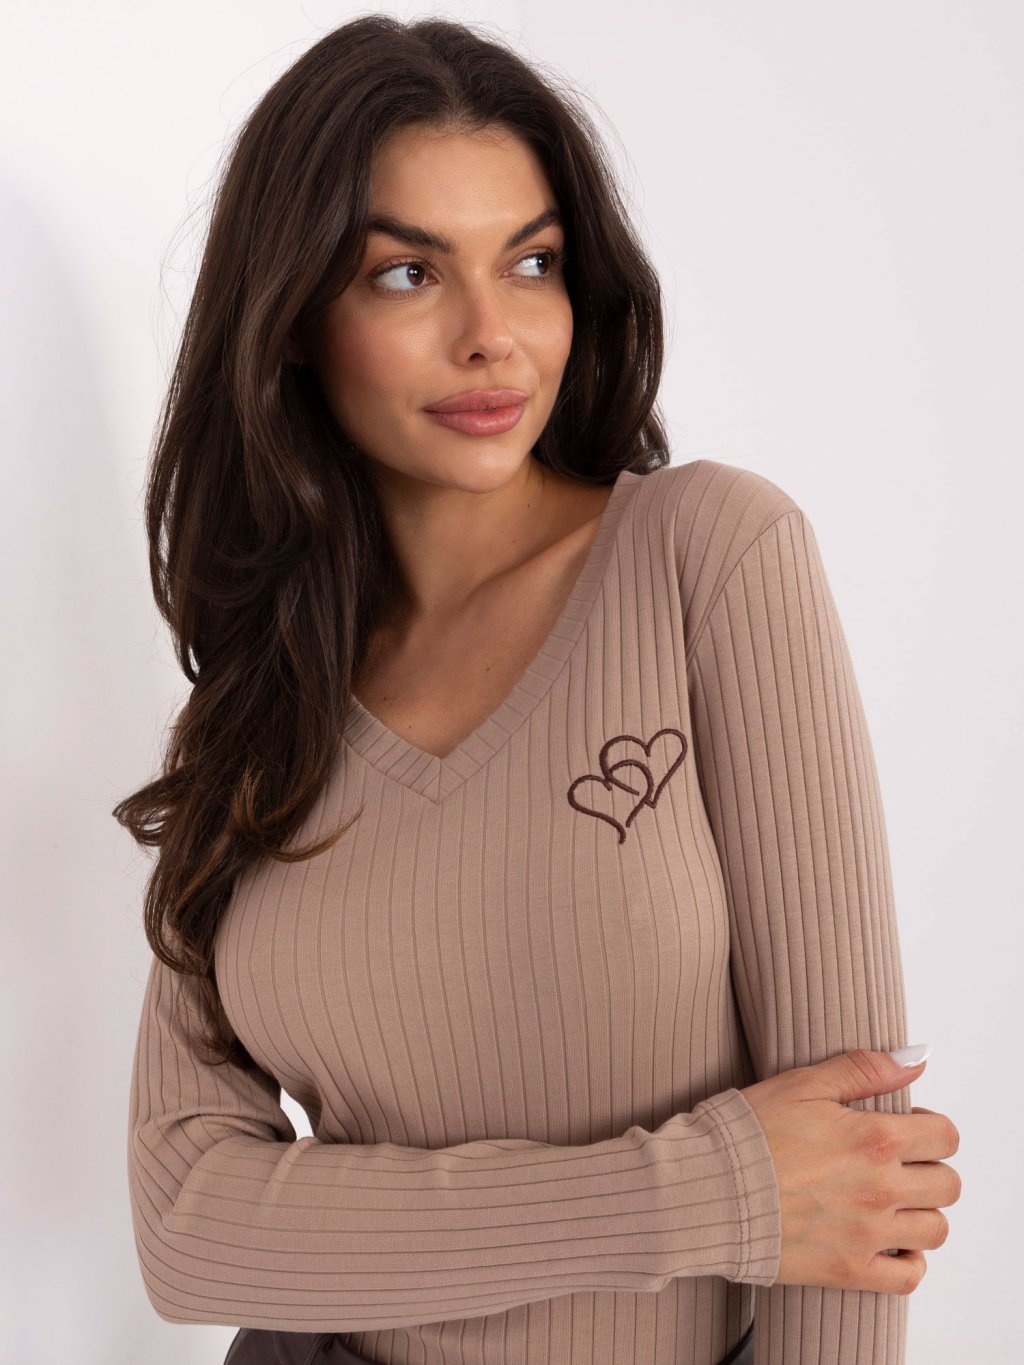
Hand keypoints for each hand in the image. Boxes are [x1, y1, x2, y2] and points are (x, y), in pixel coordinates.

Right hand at [739, 1049, 959, 1294]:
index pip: (945, 1137)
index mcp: (873, 1139)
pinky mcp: (849, 1270)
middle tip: (899, 1162)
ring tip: (893, 1200)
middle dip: (930, 1167)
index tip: (906, 1126)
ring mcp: (867, 1234)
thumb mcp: (802, 1083)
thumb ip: (863, 1069)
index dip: (930, 1126)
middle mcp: (880, 1188)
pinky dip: (909, 1260)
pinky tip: (888, 1241)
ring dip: (922, 1212)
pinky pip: (909, 1276)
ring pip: (936, 1230)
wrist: (707, 1188)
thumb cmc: (747, 1133)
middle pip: (948, 1185)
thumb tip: (914, 1059)